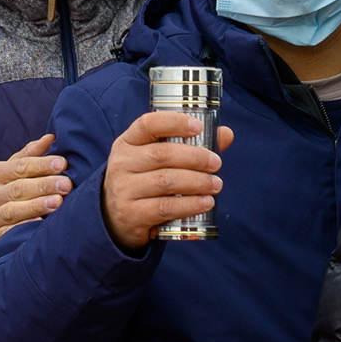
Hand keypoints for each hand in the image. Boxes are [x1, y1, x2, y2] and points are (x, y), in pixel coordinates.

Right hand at [0, 133, 70, 252]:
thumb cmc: (4, 191)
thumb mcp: (11, 171)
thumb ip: (29, 155)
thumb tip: (51, 138)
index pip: (19, 166)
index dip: (41, 164)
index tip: (63, 163)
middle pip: (18, 188)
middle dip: (44, 185)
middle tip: (66, 184)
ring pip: (13, 210)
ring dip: (37, 205)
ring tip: (58, 202)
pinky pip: (8, 232)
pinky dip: (24, 227)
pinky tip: (39, 224)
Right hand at [102, 111, 232, 250]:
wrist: (114, 219)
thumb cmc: (143, 183)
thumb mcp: (156, 161)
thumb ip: (190, 147)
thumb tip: (226, 134)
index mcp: (127, 143)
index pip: (148, 124)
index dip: (174, 122)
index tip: (198, 127)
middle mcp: (121, 163)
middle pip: (162, 155)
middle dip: (195, 158)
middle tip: (216, 163)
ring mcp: (123, 190)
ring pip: (165, 181)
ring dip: (197, 182)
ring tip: (215, 185)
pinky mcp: (131, 214)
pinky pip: (165, 207)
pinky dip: (189, 205)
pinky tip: (205, 203)